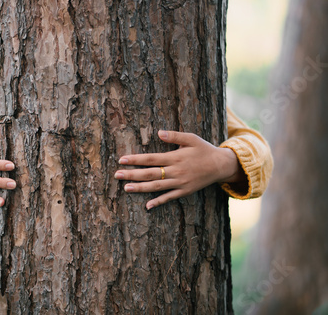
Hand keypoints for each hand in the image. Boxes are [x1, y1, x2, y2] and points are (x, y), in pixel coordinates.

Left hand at [115, 130, 244, 209]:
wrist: (221, 166)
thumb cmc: (204, 149)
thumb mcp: (191, 138)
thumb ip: (175, 136)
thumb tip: (159, 132)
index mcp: (175, 157)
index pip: (151, 158)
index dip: (136, 159)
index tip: (122, 160)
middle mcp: (176, 171)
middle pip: (150, 174)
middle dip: (132, 174)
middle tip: (117, 175)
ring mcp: (180, 183)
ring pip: (156, 187)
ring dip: (140, 188)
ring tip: (126, 188)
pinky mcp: (185, 191)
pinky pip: (169, 198)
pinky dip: (158, 202)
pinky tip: (147, 205)